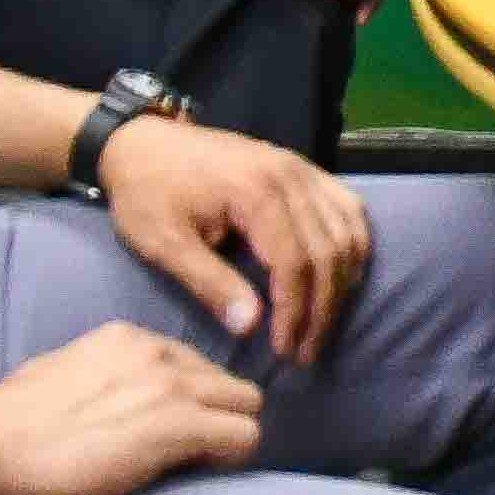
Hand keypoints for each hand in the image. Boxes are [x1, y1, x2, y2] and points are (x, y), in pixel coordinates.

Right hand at [0, 321, 266, 494]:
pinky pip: (243, 438)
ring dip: (230, 437)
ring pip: (247, 407)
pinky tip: (202, 473)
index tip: (175, 428)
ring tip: (199, 465)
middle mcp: (157, 354)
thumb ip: (97, 376)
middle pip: (227, 383)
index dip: (191, 400)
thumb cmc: (7, 420)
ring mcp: (172, 388)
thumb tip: (103, 398)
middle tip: (195, 451)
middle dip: (220, 416)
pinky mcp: (178, 426)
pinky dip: (230, 458)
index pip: (192, 363)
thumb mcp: (59, 374)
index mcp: (128, 338)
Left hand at [98, 113, 374, 364]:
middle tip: (305, 352)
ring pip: (347, 233)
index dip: (295, 312)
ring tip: (321, 323)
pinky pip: (348, 209)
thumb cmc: (146, 193)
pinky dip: (353, 246)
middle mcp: (291, 176)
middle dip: (322, 309)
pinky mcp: (303, 169)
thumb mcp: (164, 242)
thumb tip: (251, 327)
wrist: (140, 142)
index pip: (295, 263)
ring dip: (342, 284)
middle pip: (328, 253)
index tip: (285, 350)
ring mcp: (302, 169)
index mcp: (255, 192)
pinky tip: (341, 277)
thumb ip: (209, 283)